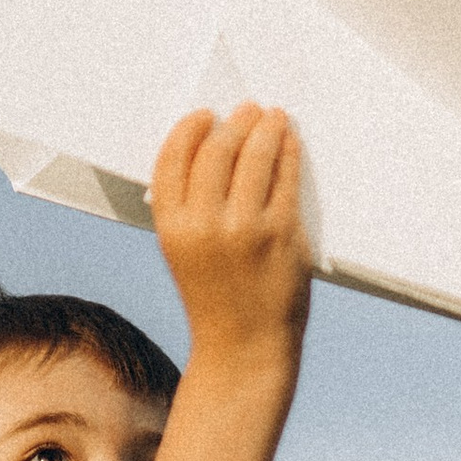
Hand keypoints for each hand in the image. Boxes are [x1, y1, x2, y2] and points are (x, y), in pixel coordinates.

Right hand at [150, 103, 312, 372]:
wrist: (244, 349)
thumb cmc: (217, 299)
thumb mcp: (185, 254)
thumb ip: (191, 209)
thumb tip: (215, 149)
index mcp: (171, 229)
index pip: (172, 160)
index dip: (189, 130)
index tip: (205, 116)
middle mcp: (203, 226)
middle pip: (216, 150)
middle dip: (234, 122)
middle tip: (247, 111)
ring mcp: (244, 228)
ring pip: (254, 155)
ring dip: (265, 127)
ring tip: (272, 118)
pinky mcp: (281, 233)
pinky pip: (285, 176)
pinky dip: (288, 151)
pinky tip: (289, 141)